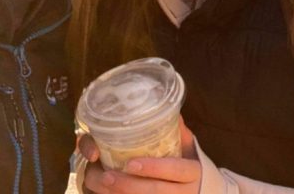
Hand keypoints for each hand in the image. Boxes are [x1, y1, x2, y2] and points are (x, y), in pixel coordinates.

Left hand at [81, 119, 200, 193]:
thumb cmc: (186, 165)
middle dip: (127, 185)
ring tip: (97, 182)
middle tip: (105, 176)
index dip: (153, 168)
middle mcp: (184, 192)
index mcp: (192, 173)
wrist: (196, 190)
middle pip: (155, 191)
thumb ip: (176, 131)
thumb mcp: (187, 147)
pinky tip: (100, 192)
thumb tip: (163, 109)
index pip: (175, 170)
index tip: (130, 163)